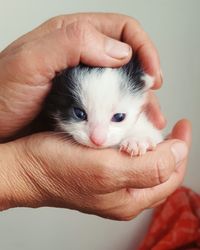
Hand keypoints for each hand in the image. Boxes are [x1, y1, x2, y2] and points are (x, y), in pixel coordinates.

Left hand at [0, 13, 162, 138]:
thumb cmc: (2, 94)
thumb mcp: (30, 61)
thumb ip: (73, 44)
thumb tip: (120, 52)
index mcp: (73, 35)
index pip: (122, 31)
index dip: (143, 48)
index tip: (151, 72)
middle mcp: (83, 56)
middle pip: (128, 57)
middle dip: (146, 74)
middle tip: (153, 94)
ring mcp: (85, 81)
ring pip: (123, 82)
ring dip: (140, 96)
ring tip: (150, 115)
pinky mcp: (85, 103)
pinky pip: (113, 102)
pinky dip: (126, 111)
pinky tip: (131, 121)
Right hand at [0, 119, 190, 219]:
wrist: (26, 166)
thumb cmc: (58, 169)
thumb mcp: (106, 171)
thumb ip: (148, 167)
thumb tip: (178, 153)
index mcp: (129, 199)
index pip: (169, 176)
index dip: (181, 151)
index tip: (184, 126)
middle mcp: (123, 193)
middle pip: (159, 169)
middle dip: (167, 146)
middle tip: (167, 125)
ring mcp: (111, 181)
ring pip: (143, 161)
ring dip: (150, 141)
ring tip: (150, 124)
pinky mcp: (100, 169)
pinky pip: (126, 155)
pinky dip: (133, 140)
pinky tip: (129, 128)